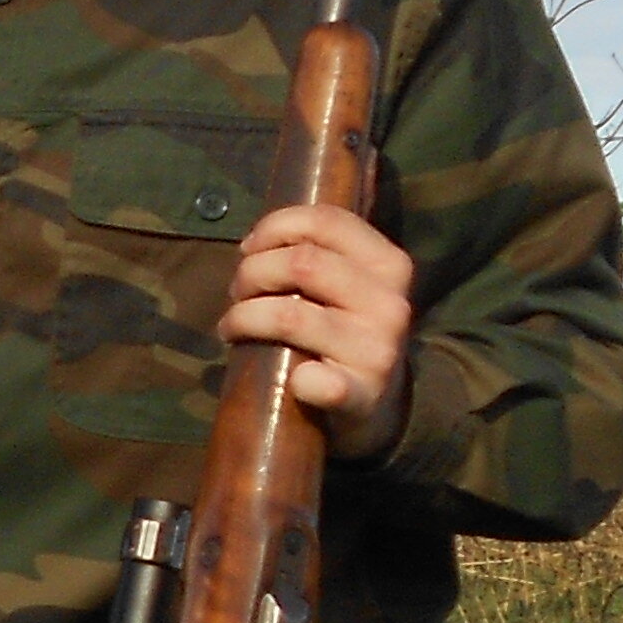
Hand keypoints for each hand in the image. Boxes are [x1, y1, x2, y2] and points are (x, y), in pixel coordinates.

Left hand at [219, 202, 414, 459]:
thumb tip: (253, 243)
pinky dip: (298, 380)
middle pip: (301, 263)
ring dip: (243, 317)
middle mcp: (389, 303)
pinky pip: (319, 381)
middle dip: (252, 273)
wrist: (379, 401)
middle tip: (238, 292)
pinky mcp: (362, 393)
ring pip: (289, 315)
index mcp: (389, 264)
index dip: (275, 227)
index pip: (326, 221)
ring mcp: (377, 350)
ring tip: (233, 326)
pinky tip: (290, 380)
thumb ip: (317, 253)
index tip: (249, 248)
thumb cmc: (346, 330)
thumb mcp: (349, 282)